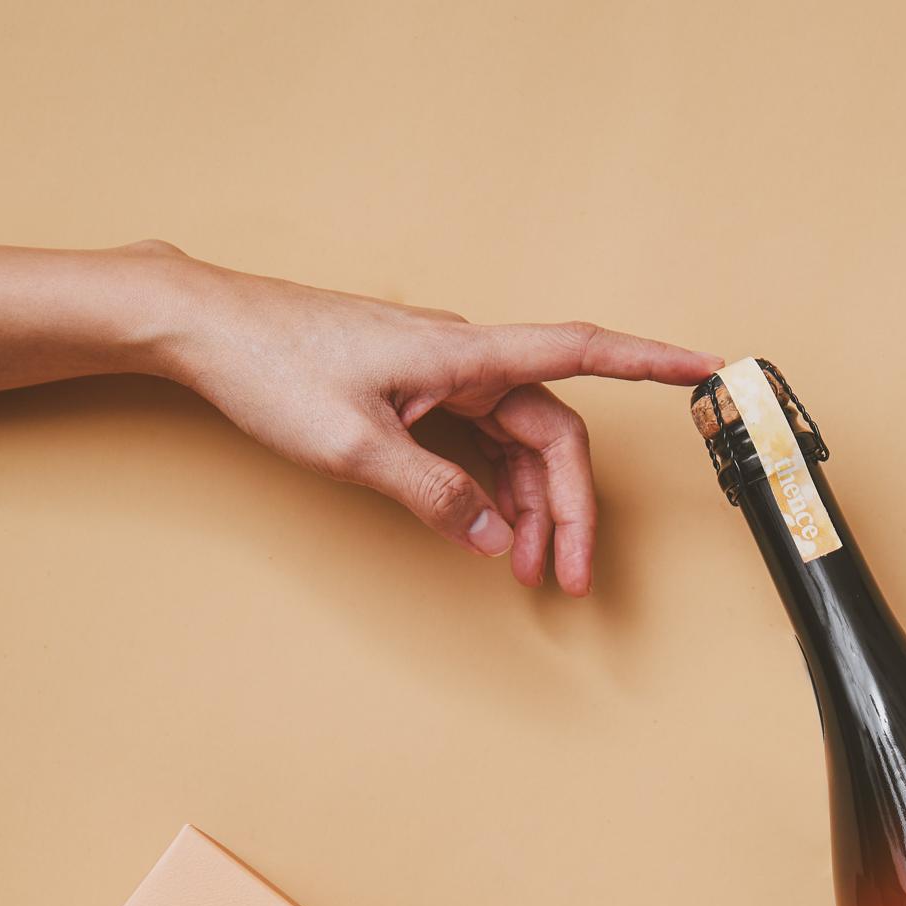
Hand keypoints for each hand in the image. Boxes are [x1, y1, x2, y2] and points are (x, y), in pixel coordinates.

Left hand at [145, 243, 718, 593]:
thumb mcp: (353, 445)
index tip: (706, 367)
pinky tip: (491, 536)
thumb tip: (494, 537)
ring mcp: (441, 376)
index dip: (651, 361)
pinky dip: (494, 493)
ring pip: (518, 446)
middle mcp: (463, 358)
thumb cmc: (269, 364)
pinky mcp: (417, 392)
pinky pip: (481, 446)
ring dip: (532, 510)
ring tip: (530, 574)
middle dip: (569, 509)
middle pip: (552, 433)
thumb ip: (433, 494)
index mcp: (462, 353)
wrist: (199, 326)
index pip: (581, 351)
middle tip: (568, 579)